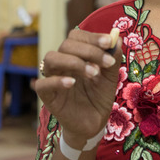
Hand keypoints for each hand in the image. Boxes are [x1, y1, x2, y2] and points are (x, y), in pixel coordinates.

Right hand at [32, 28, 121, 146]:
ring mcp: (52, 78)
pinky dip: (56, 80)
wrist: (94, 122)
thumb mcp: (110, 76)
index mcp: (75, 55)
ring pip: (51, 58)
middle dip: (89, 50)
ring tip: (93, 73)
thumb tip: (116, 37)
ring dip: (74, 61)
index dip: (91, 37)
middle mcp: (62, 63)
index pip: (76, 36)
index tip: (108, 42)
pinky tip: (72, 83)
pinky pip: (43, 84)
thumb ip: (113, 58)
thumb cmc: (99, 96)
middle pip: (66, 45)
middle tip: (107, 63)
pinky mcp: (47, 96)